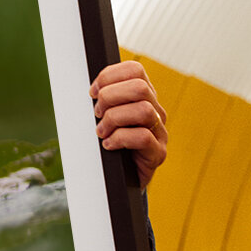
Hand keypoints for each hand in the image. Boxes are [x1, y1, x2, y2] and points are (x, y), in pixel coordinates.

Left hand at [90, 60, 167, 188]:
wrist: (120, 180)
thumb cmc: (111, 145)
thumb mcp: (105, 117)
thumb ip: (103, 100)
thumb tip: (91, 90)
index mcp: (143, 97)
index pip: (135, 70)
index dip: (110, 76)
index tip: (93, 92)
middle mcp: (156, 111)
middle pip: (140, 87)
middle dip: (110, 97)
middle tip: (97, 114)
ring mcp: (160, 132)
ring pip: (143, 110)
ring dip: (114, 119)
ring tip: (101, 132)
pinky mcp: (158, 153)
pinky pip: (143, 137)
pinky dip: (119, 139)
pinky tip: (108, 145)